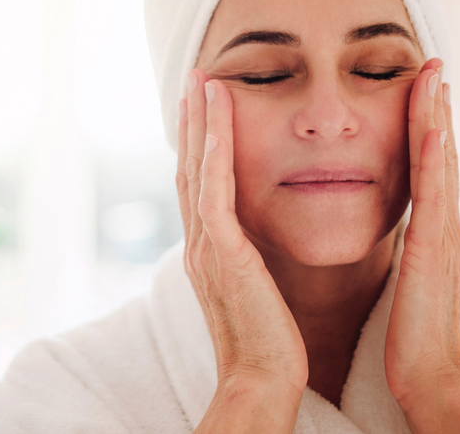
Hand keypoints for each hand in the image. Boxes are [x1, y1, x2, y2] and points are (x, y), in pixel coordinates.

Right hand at [177, 71, 307, 431]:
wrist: (263, 380)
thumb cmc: (268, 340)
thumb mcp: (257, 286)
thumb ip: (252, 258)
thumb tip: (261, 238)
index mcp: (210, 250)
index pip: (200, 184)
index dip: (201, 142)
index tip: (206, 104)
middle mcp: (201, 244)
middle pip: (190, 168)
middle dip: (193, 121)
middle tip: (196, 78)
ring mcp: (208, 248)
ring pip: (197, 171)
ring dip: (199, 124)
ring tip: (204, 82)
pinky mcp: (224, 255)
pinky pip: (215, 194)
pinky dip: (214, 154)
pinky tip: (218, 121)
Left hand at [384, 59, 459, 433]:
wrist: (430, 379)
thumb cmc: (414, 336)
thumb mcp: (412, 280)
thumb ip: (413, 249)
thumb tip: (406, 230)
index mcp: (435, 232)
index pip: (433, 167)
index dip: (430, 125)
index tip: (423, 87)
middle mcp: (446, 226)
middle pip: (443, 155)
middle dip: (438, 108)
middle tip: (433, 64)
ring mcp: (444, 238)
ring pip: (442, 166)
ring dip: (438, 118)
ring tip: (434, 76)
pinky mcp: (432, 254)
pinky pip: (433, 199)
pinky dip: (436, 162)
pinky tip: (433, 130)